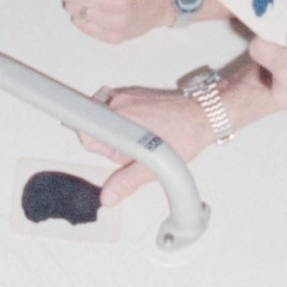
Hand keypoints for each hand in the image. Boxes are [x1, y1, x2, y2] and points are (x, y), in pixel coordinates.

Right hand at [79, 86, 212, 205]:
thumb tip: (109, 195)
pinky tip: (144, 124)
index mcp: (118, 120)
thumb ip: (126, 182)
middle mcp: (118, 103)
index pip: (85, 134)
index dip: (99, 149)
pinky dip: (124, 117)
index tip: (115, 152)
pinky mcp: (131, 91)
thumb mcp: (153, 166)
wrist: (202, 114)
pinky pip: (115, 106)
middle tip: (133, 147)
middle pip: (94, 126)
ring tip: (140, 136)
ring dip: (115, 128)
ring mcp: (124, 95)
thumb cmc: (184, 134)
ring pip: (103, 115)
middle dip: (110, 141)